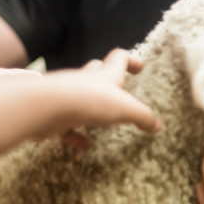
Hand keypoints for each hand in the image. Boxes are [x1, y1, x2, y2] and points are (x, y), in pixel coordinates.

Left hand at [47, 49, 161, 143]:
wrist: (46, 107)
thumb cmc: (90, 100)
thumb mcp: (125, 109)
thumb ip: (142, 116)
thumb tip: (157, 125)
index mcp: (105, 75)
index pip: (119, 59)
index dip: (131, 61)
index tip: (140, 68)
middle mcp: (85, 81)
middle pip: (98, 73)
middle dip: (109, 80)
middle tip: (121, 92)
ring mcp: (67, 96)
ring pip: (82, 96)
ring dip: (94, 106)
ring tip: (106, 122)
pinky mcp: (54, 114)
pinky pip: (68, 124)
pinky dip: (77, 134)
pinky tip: (85, 145)